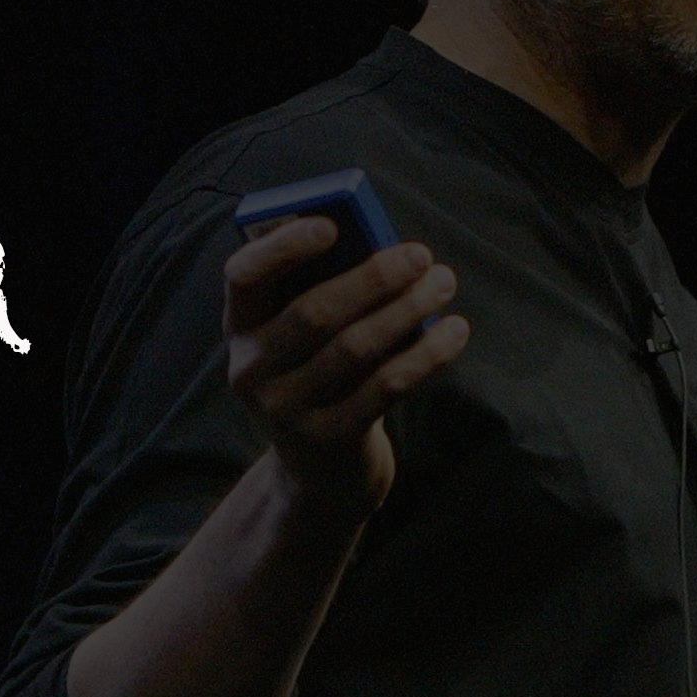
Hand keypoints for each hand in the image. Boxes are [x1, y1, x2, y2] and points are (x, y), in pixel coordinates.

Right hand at [222, 217, 470, 517]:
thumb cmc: (323, 376)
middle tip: (421, 255)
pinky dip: (425, 354)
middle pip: (314, 314)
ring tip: (443, 283)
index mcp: (241, 328)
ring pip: (354, 349)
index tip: (332, 225)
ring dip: (407, 310)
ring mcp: (285, 410)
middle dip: (374, 279)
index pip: (243, 276)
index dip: (283, 247)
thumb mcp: (308, 338)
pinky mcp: (328, 439)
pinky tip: (455, 331)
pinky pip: (385, 387)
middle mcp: (251, 369)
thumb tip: (387, 250)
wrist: (320, 471)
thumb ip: (329, 292)